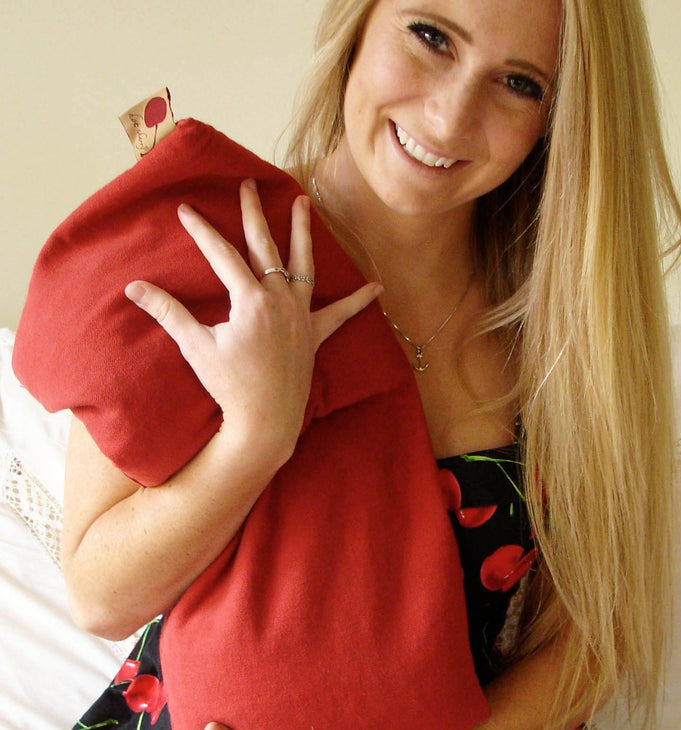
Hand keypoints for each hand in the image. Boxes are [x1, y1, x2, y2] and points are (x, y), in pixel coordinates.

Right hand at [125, 179, 380, 463]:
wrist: (265, 423)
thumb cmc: (230, 387)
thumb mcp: (195, 347)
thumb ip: (167, 313)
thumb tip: (133, 288)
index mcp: (251, 300)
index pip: (222, 255)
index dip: (201, 231)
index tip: (185, 209)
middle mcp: (280, 300)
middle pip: (264, 247)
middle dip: (254, 214)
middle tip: (249, 185)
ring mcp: (300, 317)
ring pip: (303, 265)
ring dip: (303, 233)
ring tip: (303, 204)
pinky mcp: (314, 337)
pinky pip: (340, 315)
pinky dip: (358, 301)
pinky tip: (378, 288)